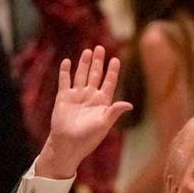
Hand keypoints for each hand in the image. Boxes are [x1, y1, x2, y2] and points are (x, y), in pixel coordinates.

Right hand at [37, 46, 132, 179]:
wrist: (68, 144)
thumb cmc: (88, 138)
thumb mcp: (104, 124)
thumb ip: (114, 112)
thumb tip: (129, 104)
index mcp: (102, 102)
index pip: (109, 82)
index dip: (112, 71)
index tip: (116, 59)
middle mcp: (90, 96)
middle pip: (95, 74)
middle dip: (98, 62)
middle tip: (100, 48)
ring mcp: (76, 96)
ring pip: (81, 75)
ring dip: (84, 63)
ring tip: (88, 51)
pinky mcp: (63, 98)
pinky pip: (64, 81)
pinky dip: (65, 71)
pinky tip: (67, 62)